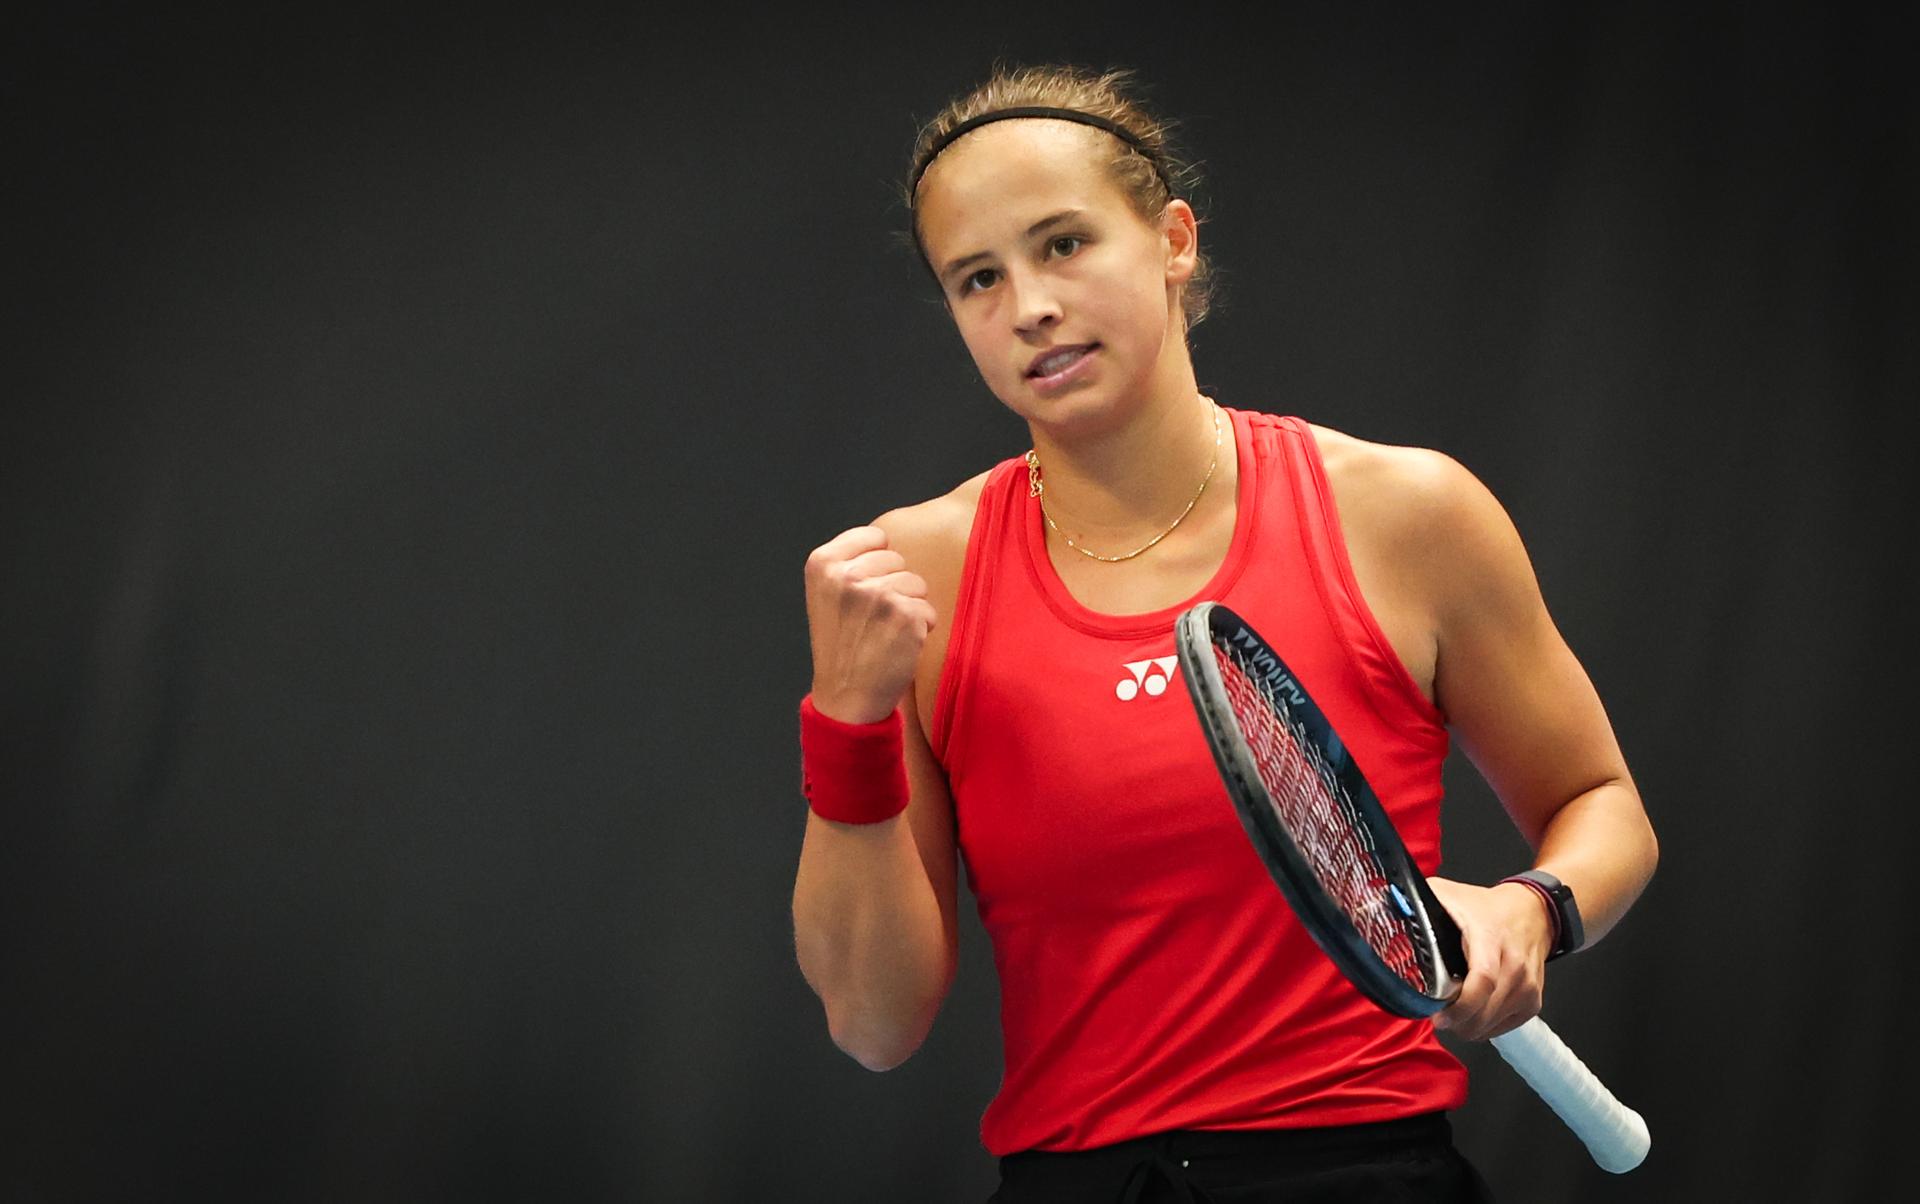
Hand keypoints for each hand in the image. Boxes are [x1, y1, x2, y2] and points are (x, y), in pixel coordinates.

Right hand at [803, 526, 936, 724]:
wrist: (846, 698)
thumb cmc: (841, 646)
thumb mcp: (827, 595)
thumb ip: (849, 563)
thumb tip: (888, 542)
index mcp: (822, 563)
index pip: (875, 537)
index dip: (878, 565)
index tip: (864, 592)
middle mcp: (847, 576)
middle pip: (897, 559)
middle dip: (893, 586)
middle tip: (872, 620)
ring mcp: (877, 594)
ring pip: (916, 583)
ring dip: (909, 607)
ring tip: (884, 632)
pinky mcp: (905, 615)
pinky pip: (928, 610)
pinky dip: (921, 628)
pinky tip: (898, 645)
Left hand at [1426, 876, 1553, 1040]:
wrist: (1533, 913)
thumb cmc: (1488, 908)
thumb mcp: (1448, 894)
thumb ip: (1416, 902)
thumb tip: (1378, 909)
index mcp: (1490, 939)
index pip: (1482, 980)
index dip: (1460, 1006)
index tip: (1438, 1016)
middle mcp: (1514, 965)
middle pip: (1484, 1012)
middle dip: (1456, 1022)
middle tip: (1438, 1015)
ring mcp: (1527, 986)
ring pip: (1490, 1025)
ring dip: (1467, 1026)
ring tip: (1453, 1012)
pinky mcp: (1533, 1001)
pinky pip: (1502, 1028)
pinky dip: (1483, 1027)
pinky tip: (1472, 1012)